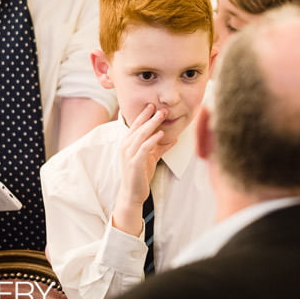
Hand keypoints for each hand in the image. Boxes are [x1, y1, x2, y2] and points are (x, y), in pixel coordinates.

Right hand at [112, 104, 170, 234]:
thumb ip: (160, 147)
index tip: (152, 105)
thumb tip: (174, 139)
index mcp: (127, 143)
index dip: (143, 114)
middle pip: (138, 127)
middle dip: (149, 116)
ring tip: (162, 116)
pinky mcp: (134, 163)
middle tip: (160, 107)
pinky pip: (144, 148)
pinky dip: (152, 140)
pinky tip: (161, 134)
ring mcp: (128, 155)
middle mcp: (125, 147)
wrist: (132, 193)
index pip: (135, 125)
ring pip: (140, 135)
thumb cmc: (140, 174)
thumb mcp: (151, 158)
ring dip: (152, 124)